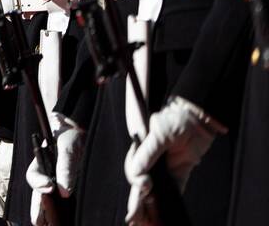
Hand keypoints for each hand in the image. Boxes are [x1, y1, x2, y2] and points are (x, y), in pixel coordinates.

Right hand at [26, 113, 84, 224]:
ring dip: (47, 213)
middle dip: (38, 209)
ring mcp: (58, 180)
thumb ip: (65, 168)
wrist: (83, 129)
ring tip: (46, 224)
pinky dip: (60, 211)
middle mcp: (47, 173)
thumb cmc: (73, 135)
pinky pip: (62, 201)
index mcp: (41, 161)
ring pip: (48, 200)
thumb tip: (64, 192)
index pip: (34, 176)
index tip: (49, 188)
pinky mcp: (70, 187)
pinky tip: (61, 219)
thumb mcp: (69, 146)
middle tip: (38, 222)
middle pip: (39, 193)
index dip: (39, 183)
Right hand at [123, 97, 225, 224]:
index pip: (134, 171)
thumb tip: (137, 174)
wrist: (199, 116)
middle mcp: (151, 161)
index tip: (144, 186)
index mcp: (141, 150)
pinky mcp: (179, 172)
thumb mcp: (160, 133)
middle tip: (133, 218)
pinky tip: (163, 216)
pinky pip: (173, 190)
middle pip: (141, 186)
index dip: (137, 182)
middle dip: (137, 202)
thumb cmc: (176, 119)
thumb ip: (148, 153)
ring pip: (154, 192)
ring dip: (150, 207)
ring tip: (145, 223)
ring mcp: (165, 167)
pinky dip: (168, 203)